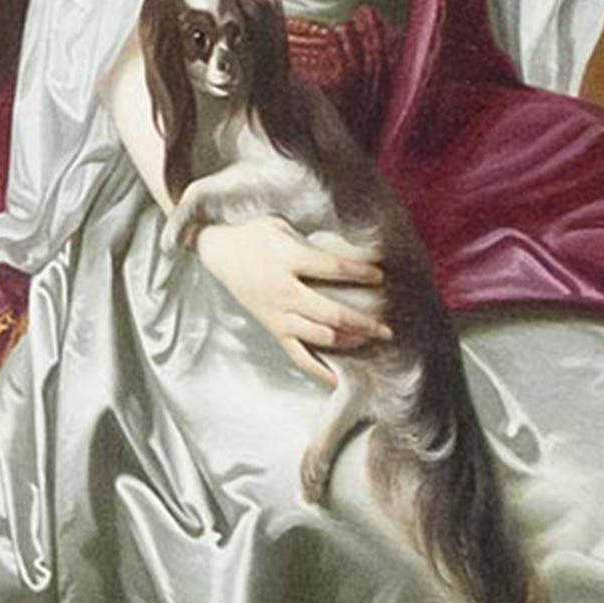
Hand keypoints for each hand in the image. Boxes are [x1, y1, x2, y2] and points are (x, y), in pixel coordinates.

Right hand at [191, 214, 388, 379]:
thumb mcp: (281, 225)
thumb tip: (350, 250)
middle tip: (386, 329)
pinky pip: (296, 353)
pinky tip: (337, 377)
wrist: (217, 252)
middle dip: (364, 322)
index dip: (361, 272)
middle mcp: (283, 291)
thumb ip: (312, 239)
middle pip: (331, 312)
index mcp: (287, 260)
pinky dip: (317, 368)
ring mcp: (277, 313)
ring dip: (348, 340)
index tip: (380, 276)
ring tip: (368, 339)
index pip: (333, 268)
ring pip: (319, 335)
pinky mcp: (271, 327)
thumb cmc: (252, 235)